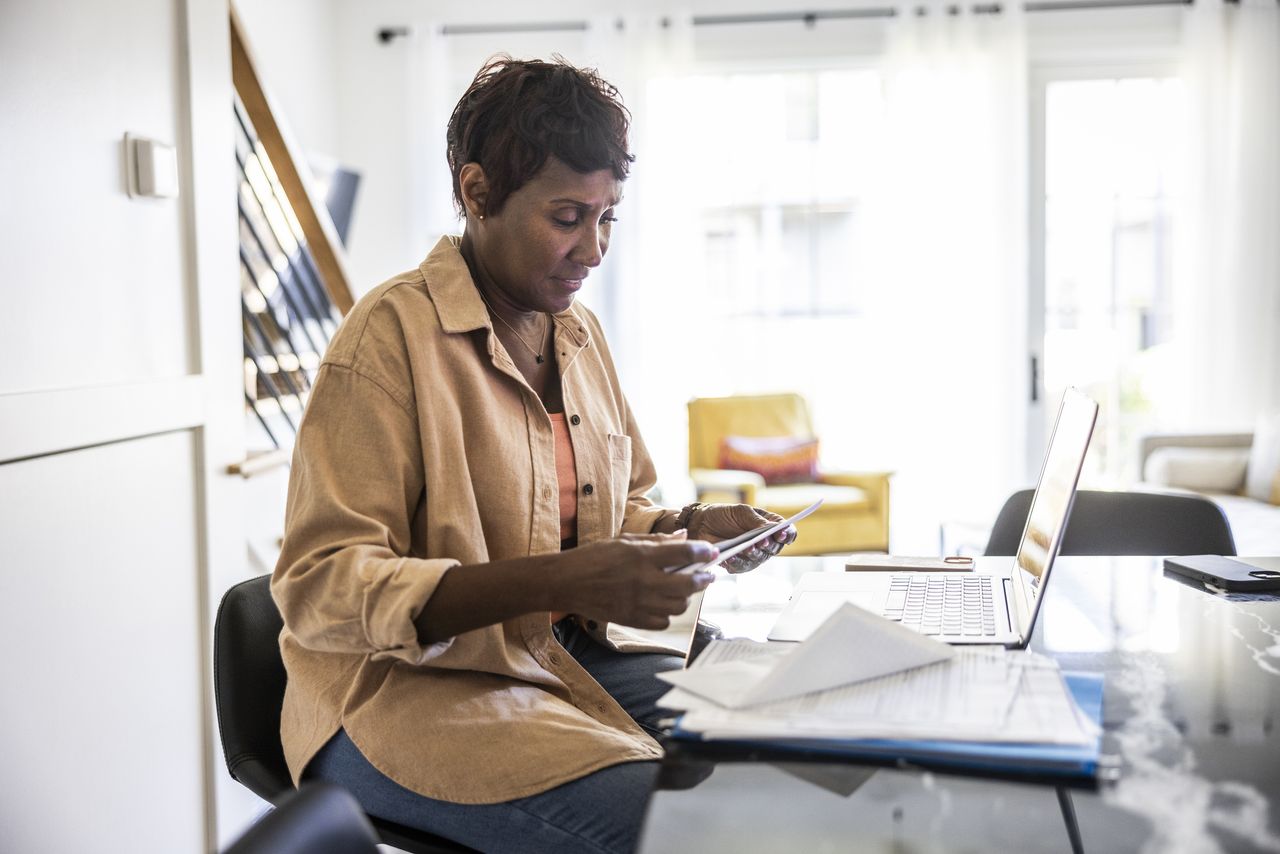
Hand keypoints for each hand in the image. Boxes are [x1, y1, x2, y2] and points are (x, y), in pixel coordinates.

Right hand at [556, 532, 718, 629]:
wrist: (566, 583)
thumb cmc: (593, 558)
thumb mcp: (624, 541)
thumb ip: (657, 540)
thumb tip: (684, 536)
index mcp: (641, 555)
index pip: (684, 554)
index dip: (703, 553)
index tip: (712, 552)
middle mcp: (643, 580)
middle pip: (689, 584)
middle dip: (704, 579)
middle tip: (709, 574)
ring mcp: (639, 602)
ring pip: (679, 605)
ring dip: (686, 597)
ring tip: (684, 589)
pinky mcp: (632, 619)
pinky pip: (663, 621)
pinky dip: (668, 614)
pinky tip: (664, 604)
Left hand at [685, 504, 796, 573]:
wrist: (702, 524)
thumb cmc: (724, 514)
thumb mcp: (741, 511)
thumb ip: (756, 520)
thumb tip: (770, 528)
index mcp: (769, 526)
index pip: (787, 532)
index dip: (787, 534)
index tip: (781, 533)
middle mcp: (764, 542)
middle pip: (775, 548)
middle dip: (768, 545)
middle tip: (762, 541)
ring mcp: (752, 555)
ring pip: (759, 559)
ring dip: (753, 553)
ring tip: (746, 547)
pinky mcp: (739, 564)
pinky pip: (741, 567)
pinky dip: (736, 562)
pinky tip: (731, 556)